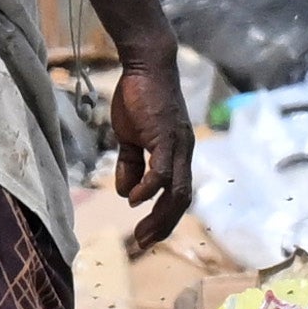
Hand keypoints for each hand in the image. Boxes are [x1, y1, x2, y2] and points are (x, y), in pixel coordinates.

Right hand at [109, 48, 195, 257]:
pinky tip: (133, 199)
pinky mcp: (167, 136)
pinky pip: (162, 170)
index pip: (176, 196)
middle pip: (181, 200)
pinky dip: (149, 189)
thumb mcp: (130, 137)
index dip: (163, 218)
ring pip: (176, 191)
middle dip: (163, 225)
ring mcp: (178, 146)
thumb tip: (124, 194)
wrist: (146, 65)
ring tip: (141, 231)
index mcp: (176, 155)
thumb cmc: (139, 98)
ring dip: (159, 215)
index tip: (145, 236)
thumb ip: (129, 164)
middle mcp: (183, 154)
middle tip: (143, 243)